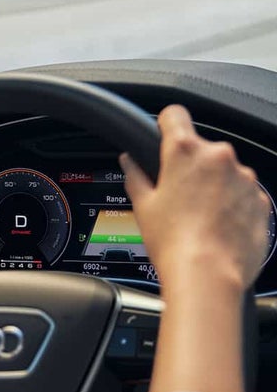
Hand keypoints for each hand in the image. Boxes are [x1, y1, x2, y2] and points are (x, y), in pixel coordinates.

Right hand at [121, 105, 269, 297]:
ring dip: (214, 186)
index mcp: (185, 152)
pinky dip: (232, 205)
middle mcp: (219, 157)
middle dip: (191, 167)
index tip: (164, 136)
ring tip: (199, 217)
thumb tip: (130, 162)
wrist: (209, 276)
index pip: (175, 114)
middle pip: (201, 149)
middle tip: (178, 195)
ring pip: (225, 172)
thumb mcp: (143, 206)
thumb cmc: (174, 242)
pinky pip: (243, 194)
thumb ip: (136, 175)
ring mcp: (244, 178)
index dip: (166, 124)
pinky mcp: (261, 200)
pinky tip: (218, 227)